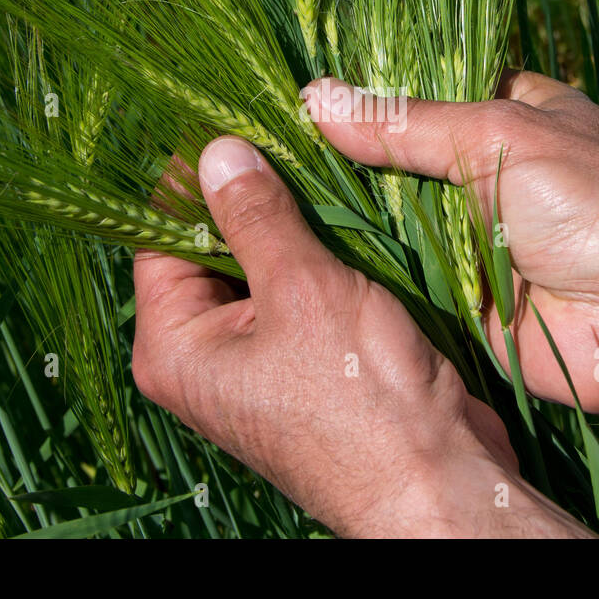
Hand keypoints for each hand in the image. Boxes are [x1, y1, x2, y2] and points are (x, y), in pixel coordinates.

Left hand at [130, 135, 587, 536]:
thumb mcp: (301, 289)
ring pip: (264, 267)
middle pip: (212, 249)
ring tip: (323, 165)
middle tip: (286, 136)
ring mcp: (259, 361)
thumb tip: (215, 152)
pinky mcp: (309, 363)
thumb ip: (255, 216)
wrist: (436, 478)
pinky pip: (301, 293)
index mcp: (174, 346)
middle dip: (252, 197)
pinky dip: (322, 257)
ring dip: (294, 224)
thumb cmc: (359, 398)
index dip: (195, 180)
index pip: (162, 237)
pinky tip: (350, 215)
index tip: (230, 120)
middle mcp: (205, 356)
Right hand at [303, 72, 598, 418]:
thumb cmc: (592, 204)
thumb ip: (405, 123)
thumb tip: (316, 97)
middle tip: (272, 138)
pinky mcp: (460, 295)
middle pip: (405, 157)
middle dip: (352, 153)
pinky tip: (298, 242)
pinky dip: (361, 264)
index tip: (307, 87)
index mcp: (519, 116)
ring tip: (268, 183)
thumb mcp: (497, 137)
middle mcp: (494, 175)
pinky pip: (398, 273)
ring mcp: (476, 237)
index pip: (435, 91)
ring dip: (349, 210)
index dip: (379, 92)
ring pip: (394, 216)